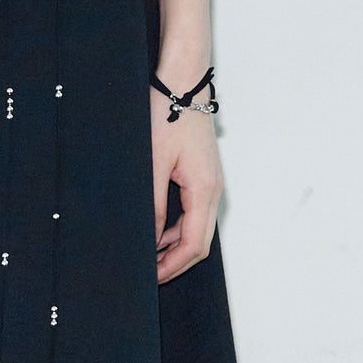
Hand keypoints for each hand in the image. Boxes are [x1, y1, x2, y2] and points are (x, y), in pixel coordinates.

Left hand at [151, 86, 221, 281]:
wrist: (183, 85)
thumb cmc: (169, 116)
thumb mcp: (153, 164)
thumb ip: (152, 206)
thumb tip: (149, 239)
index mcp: (204, 191)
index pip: (194, 245)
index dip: (173, 266)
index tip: (152, 277)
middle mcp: (213, 190)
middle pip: (200, 243)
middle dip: (176, 262)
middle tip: (149, 273)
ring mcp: (210, 183)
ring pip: (197, 228)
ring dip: (176, 246)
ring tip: (148, 255)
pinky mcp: (203, 176)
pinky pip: (194, 212)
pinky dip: (178, 227)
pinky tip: (157, 230)